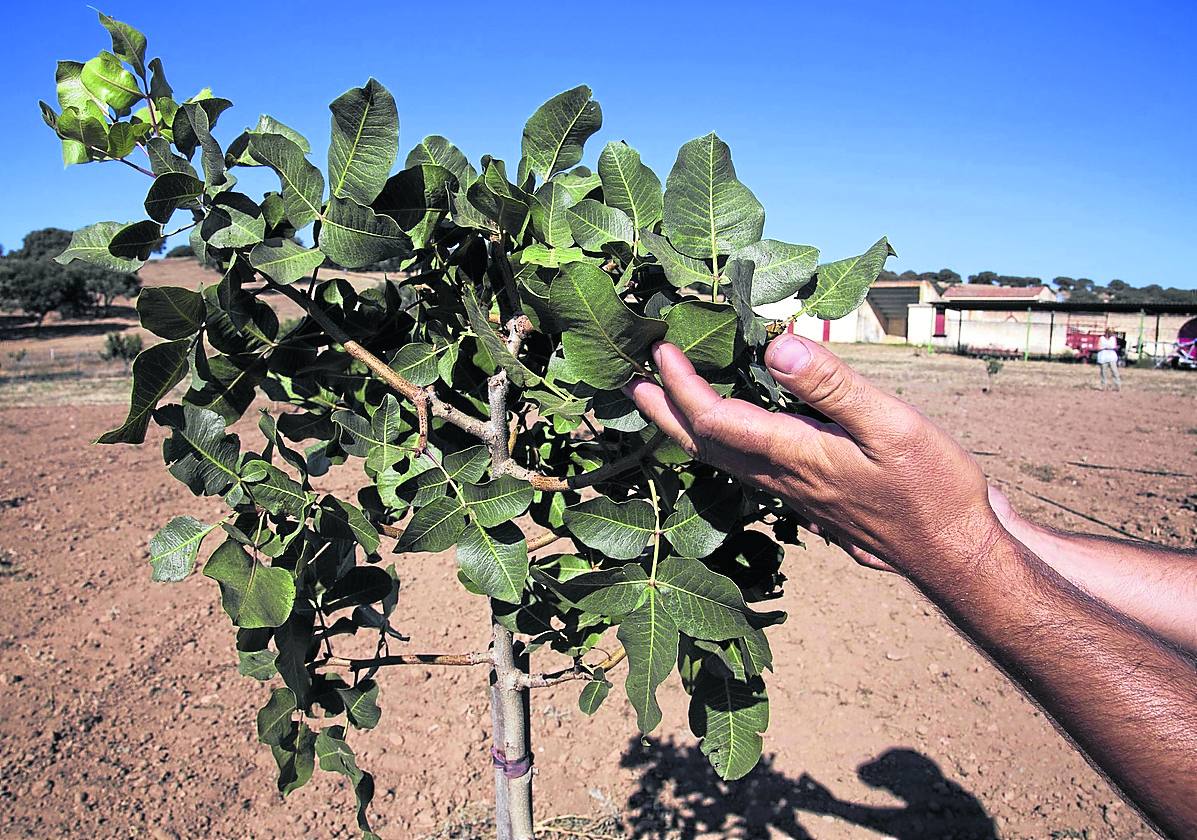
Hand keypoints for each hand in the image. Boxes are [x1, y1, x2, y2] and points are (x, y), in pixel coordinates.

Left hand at [625, 336, 1003, 577]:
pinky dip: (723, 442)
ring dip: (687, 427)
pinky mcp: (811, 497)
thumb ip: (832, 387)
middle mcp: (781, 479)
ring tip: (664, 402)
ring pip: (722, 459)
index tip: (658, 350)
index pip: (715, 419)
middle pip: (703, 444)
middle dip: (663, 411)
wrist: (954, 553)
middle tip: (632, 381)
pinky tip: (730, 431)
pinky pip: (747, 467)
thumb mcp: (891, 427)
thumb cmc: (931, 490)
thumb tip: (776, 345)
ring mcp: (794, 493)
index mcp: (793, 458)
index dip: (680, 385)